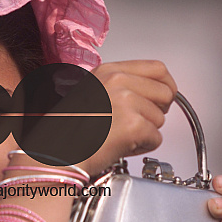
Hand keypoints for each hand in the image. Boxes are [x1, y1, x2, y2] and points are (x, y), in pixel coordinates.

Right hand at [78, 60, 177, 175]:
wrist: (55, 152)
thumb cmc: (67, 130)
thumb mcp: (92, 92)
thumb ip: (120, 87)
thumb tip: (151, 94)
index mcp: (109, 71)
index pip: (157, 69)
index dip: (166, 86)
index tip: (163, 98)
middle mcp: (119, 81)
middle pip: (166, 93)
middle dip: (157, 112)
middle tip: (138, 123)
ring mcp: (127, 102)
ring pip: (160, 120)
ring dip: (145, 133)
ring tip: (119, 136)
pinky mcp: (133, 126)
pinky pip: (155, 139)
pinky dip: (141, 148)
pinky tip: (120, 146)